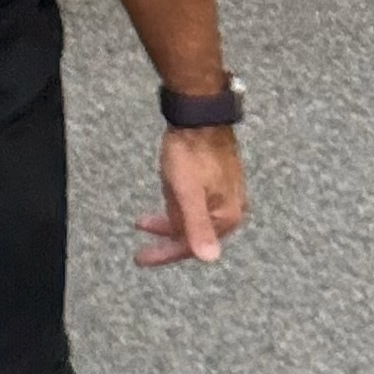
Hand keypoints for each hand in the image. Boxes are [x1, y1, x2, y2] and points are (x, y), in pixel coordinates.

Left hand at [135, 125, 246, 267]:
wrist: (199, 115)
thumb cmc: (191, 152)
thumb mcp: (187, 193)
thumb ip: (196, 226)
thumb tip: (210, 259)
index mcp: (227, 215)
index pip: (192, 247)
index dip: (165, 254)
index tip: (142, 257)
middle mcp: (232, 208)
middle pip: (194, 234)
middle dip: (166, 235)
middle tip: (142, 238)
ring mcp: (227, 193)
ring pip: (194, 218)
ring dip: (170, 219)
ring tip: (148, 216)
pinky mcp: (220, 180)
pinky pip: (197, 203)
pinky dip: (179, 206)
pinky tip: (168, 198)